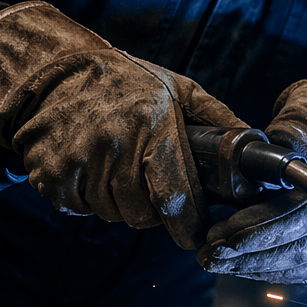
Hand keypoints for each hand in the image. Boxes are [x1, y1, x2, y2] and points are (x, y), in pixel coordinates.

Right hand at [0, 1, 245, 248]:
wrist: (52, 74)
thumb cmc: (124, 81)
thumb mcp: (177, 88)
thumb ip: (216, 118)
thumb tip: (254, 143)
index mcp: (152, 123)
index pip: (174, 194)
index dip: (188, 222)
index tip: (195, 232)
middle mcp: (114, 145)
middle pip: (143, 212)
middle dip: (154, 209)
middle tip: (151, 183)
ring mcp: (78, 162)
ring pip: (112, 213)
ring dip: (121, 202)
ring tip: (120, 167)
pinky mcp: (52, 176)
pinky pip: (81, 208)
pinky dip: (91, 197)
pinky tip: (94, 167)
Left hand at [197, 80, 306, 282]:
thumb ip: (303, 119)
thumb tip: (283, 144)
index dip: (269, 226)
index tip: (231, 233)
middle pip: (303, 244)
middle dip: (252, 251)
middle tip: (210, 250)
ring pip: (300, 263)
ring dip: (254, 266)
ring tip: (213, 258)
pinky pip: (302, 268)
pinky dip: (268, 270)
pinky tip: (237, 263)